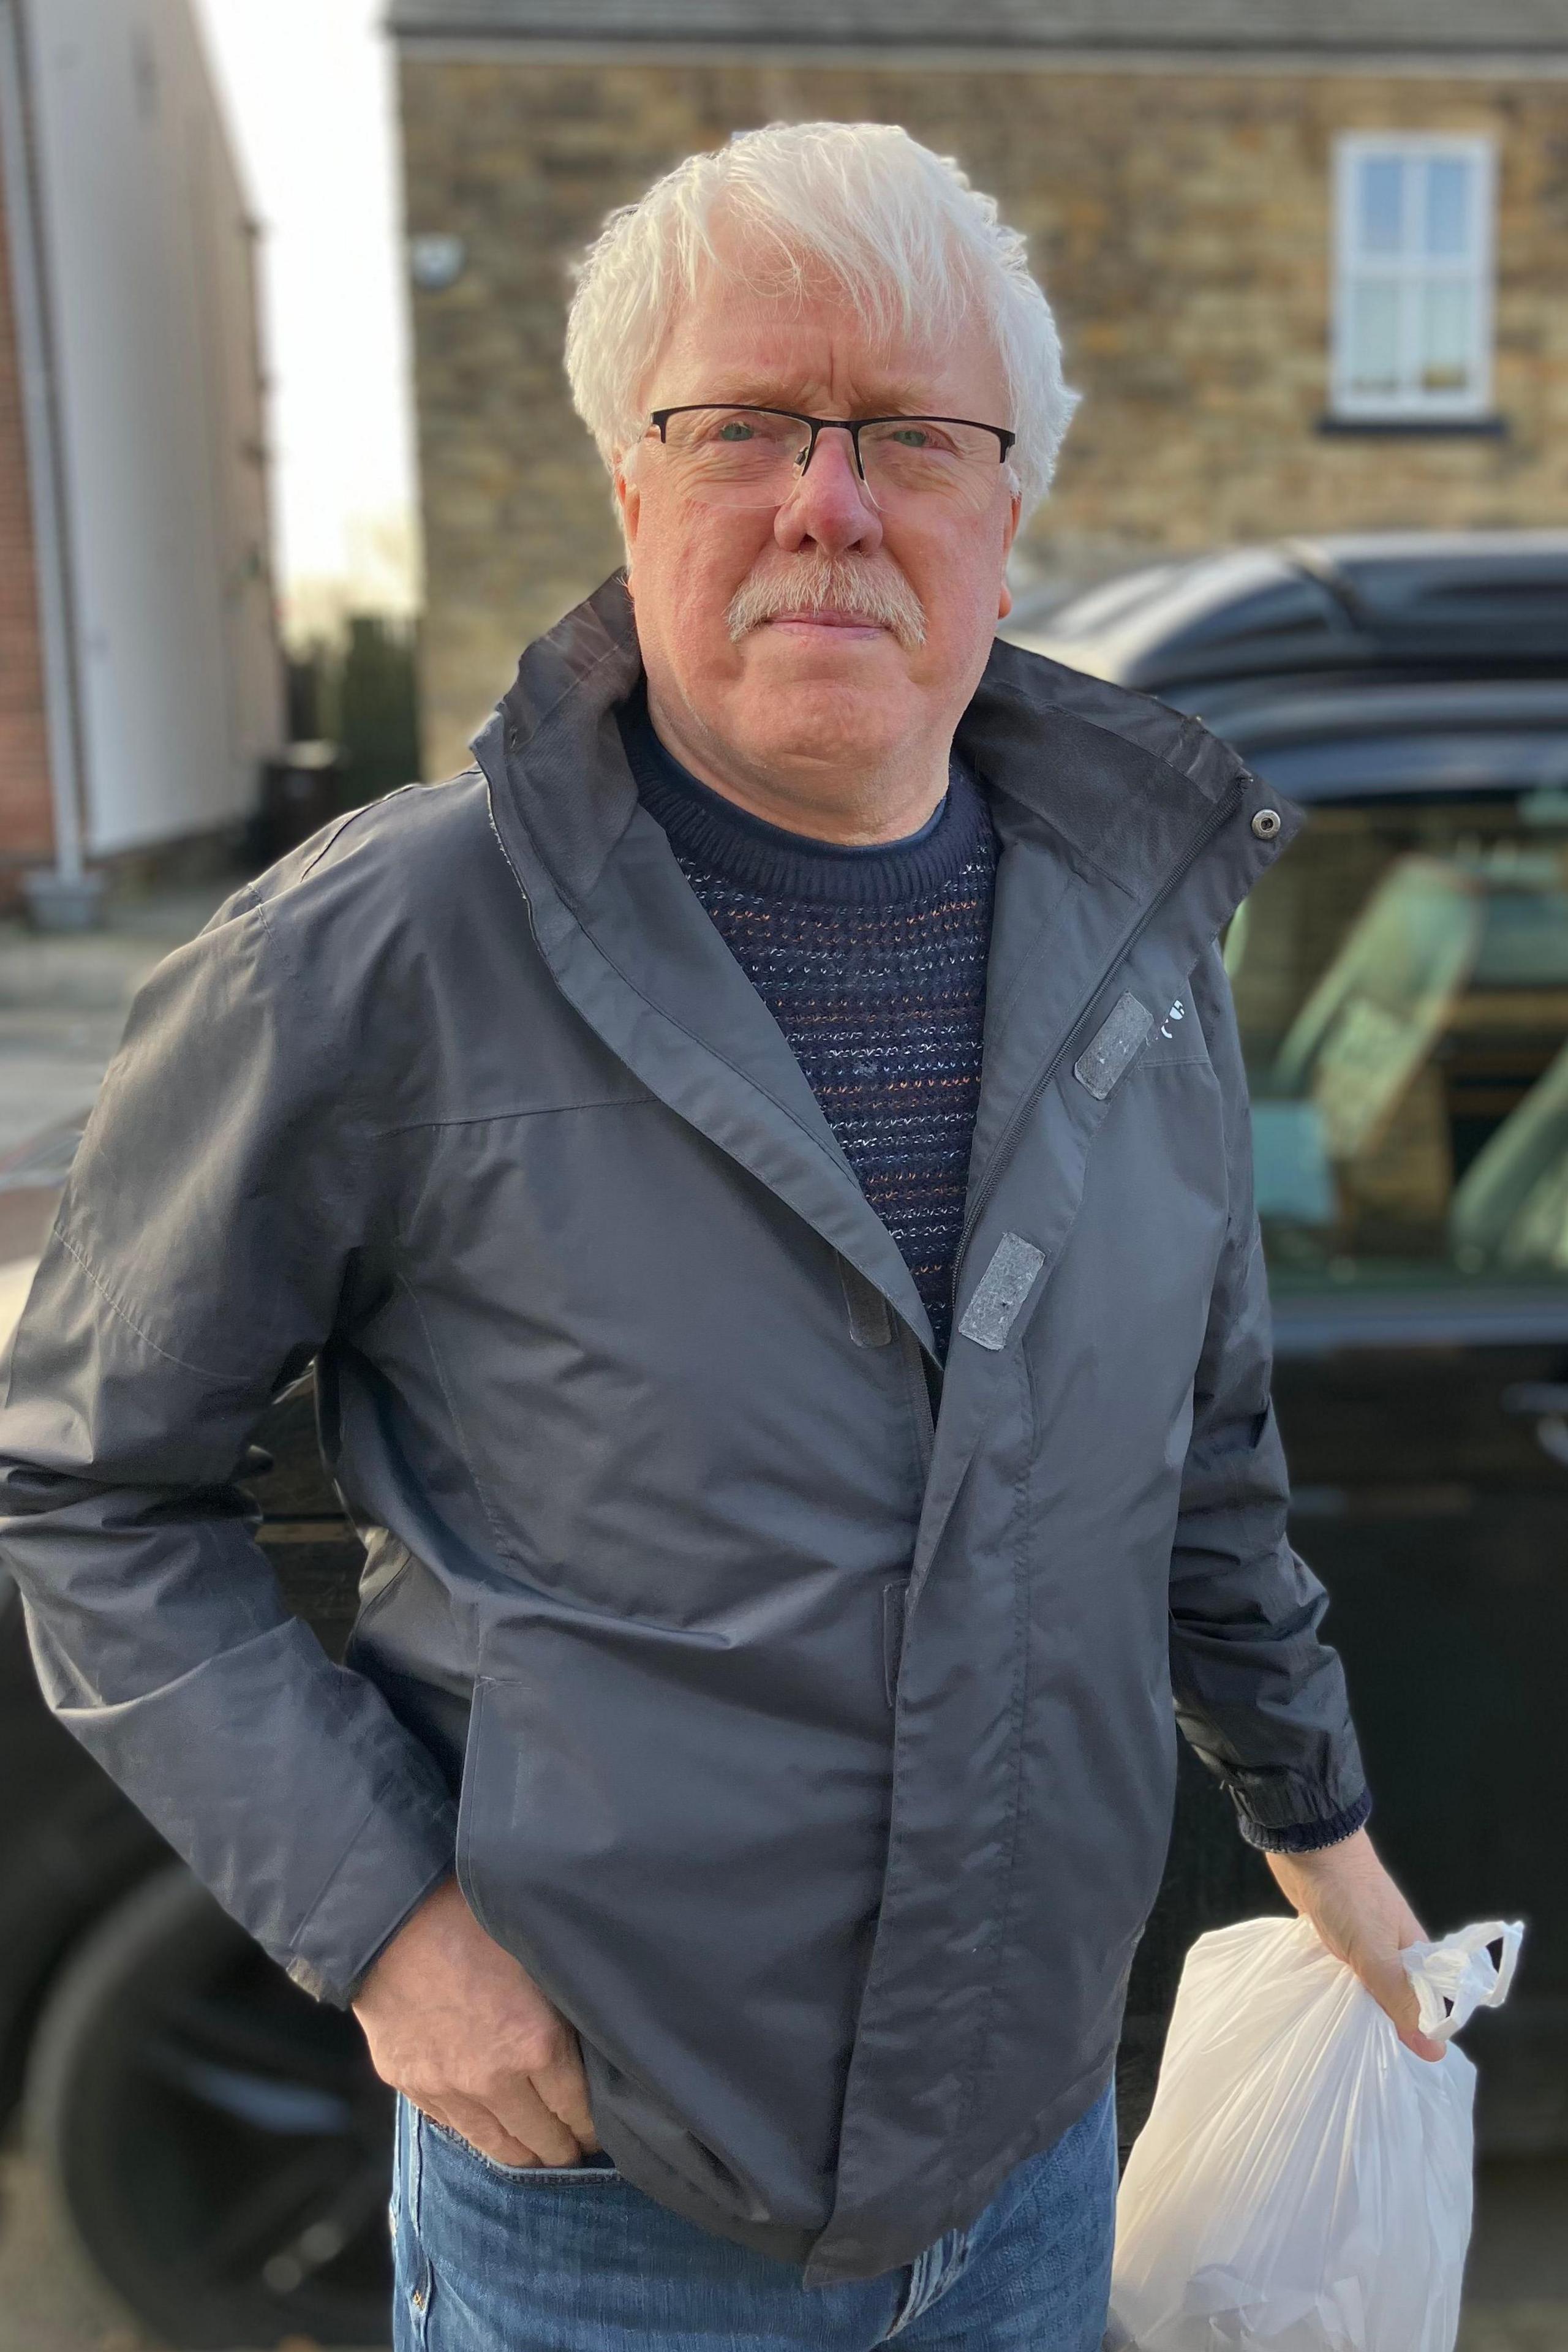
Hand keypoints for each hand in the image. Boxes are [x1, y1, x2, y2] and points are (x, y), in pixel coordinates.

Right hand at [352, 1876, 598, 2162]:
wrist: (393, 1920)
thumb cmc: (474, 1922)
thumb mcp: (538, 1960)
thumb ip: (563, 2012)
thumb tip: (590, 2048)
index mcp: (536, 2045)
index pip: (578, 2112)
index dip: (592, 2127)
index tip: (599, 2132)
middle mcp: (494, 2080)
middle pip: (541, 2140)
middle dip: (563, 2149)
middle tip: (575, 2149)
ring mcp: (448, 2089)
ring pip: (496, 2145)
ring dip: (523, 2154)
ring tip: (538, 2152)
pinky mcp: (412, 2087)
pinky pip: (454, 2126)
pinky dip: (477, 2128)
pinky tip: (490, 2124)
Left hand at [1265, 1827, 1445, 2061]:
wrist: (1309, 1844)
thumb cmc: (1349, 1896)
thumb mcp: (1376, 1953)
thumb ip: (1400, 1997)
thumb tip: (1435, 2049)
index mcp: (1414, 1951)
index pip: (1430, 2003)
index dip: (1422, 2031)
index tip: (1405, 2063)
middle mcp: (1392, 1948)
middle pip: (1396, 1997)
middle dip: (1385, 2023)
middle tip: (1368, 2060)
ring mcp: (1361, 1941)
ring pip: (1366, 1984)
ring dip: (1357, 2006)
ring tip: (1344, 2043)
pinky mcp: (1333, 1935)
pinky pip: (1340, 1971)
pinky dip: (1335, 1987)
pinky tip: (1323, 2009)